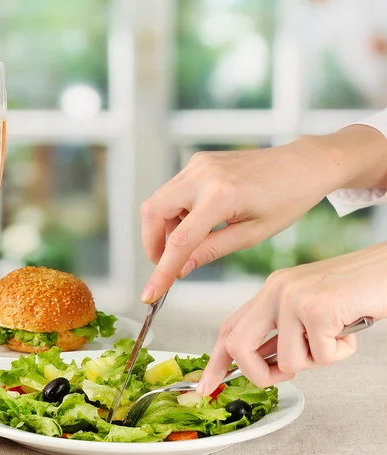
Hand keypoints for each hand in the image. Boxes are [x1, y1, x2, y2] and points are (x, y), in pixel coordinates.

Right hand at [140, 125, 386, 302]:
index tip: (150, 293)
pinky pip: (173, 189)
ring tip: (191, 243)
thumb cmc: (288, 199)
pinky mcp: (200, 161)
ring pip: (158, 199)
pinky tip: (196, 223)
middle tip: (167, 264)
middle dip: (152, 243)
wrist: (304, 164)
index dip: (161, 271)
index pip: (179, 240)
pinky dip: (174, 211)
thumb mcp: (253, 234)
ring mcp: (199, 164)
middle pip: (153, 211)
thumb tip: (181, 268)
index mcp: (222, 196)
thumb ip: (212, 250)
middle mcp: (204, 174)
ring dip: (163, 227)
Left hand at [197, 243, 386, 393]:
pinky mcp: (317, 308)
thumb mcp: (308, 310)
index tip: (207, 385)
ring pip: (288, 361)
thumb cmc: (353, 293)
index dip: (215, 360)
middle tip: (281, 378)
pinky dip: (340, 353)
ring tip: (335, 336)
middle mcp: (276, 290)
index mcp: (270, 290)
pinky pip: (320, 357)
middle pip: (238, 345)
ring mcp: (294, 297)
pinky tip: (350, 329)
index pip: (230, 327)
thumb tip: (264, 367)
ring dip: (316, 361)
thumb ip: (283, 333)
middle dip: (257, 374)